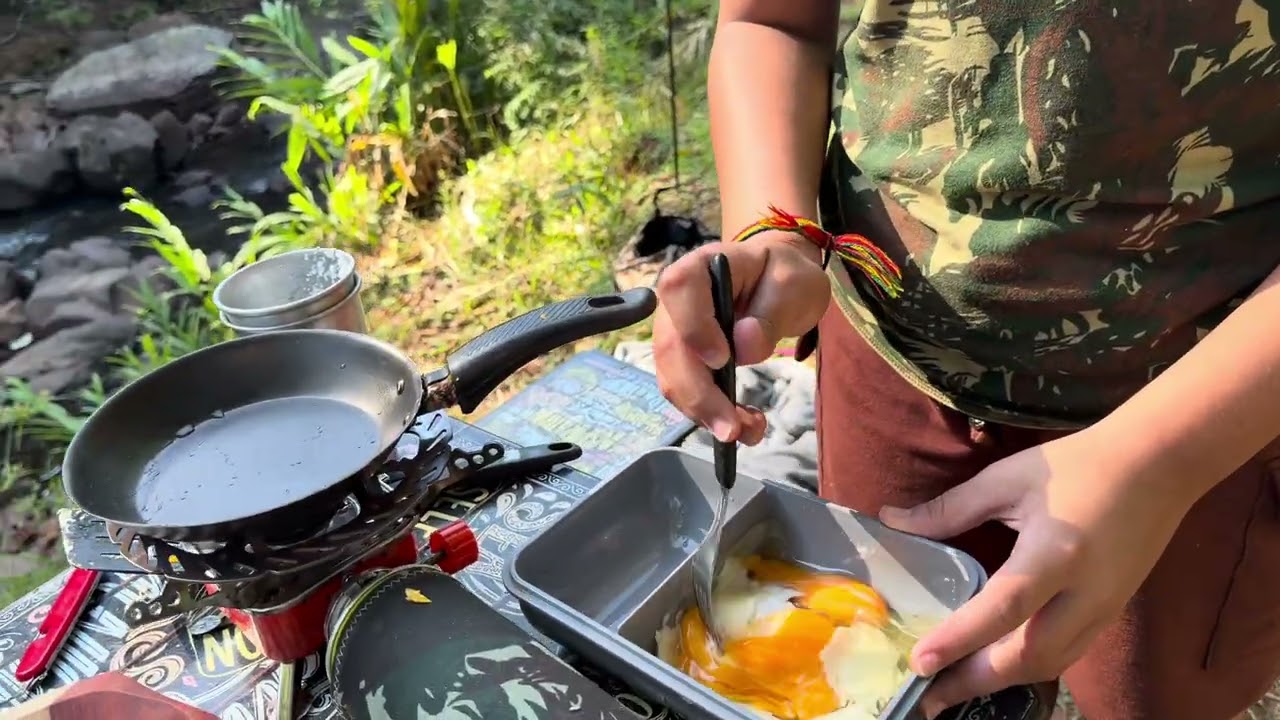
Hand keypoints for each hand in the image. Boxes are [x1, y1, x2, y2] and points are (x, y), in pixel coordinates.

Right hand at [653, 234, 828, 443]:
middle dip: (698, 395)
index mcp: (701, 267)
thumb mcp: (795, 285)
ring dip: (704, 413)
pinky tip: (741, 423)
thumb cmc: (785, 275)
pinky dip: (710, 414)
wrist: (779, 283)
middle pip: (670, 348)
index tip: (722, 360)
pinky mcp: (685, 360)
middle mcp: (676, 301)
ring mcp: (676, 332)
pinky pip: (686, 391)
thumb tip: (744, 346)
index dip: (693, 327)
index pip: (679, 289)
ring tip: (747, 432)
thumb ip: (772, 312)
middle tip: (731, 430)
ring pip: (673, 378)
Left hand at [878, 428, 1196, 717]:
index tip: (920, 662)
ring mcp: (1104, 609)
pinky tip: (994, 668)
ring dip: (999, 681)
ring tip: (953, 689)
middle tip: (928, 696)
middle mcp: (1085, 592)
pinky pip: (1066, 654)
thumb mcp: (1008, 478)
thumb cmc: (1079, 464)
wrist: (1159, 464)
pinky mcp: (1111, 614)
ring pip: (1049, 664)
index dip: (960, 639)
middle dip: (975, 680)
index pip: (1003, 608)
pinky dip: (1026, 668)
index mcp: (1057, 552)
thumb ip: (950, 508)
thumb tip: (894, 521)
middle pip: (1028, 655)